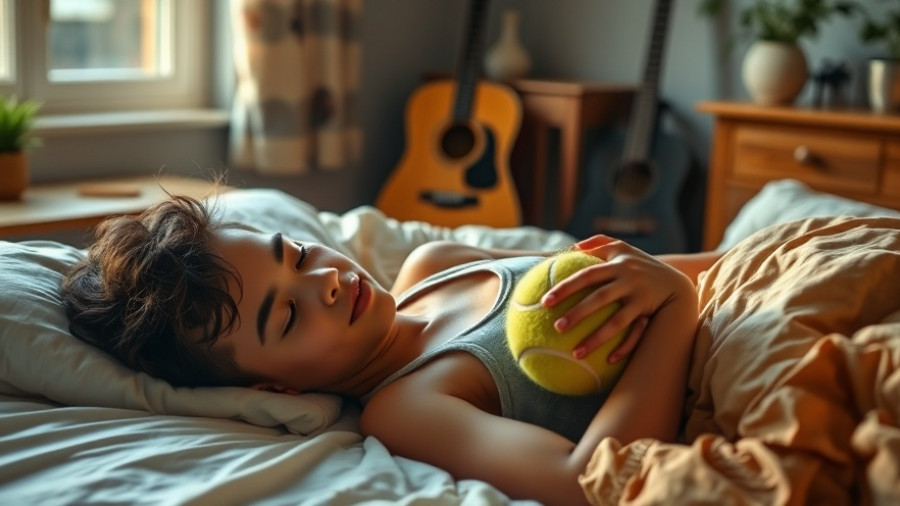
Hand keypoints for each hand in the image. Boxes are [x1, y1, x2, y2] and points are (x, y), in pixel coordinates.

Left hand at [541, 235, 694, 362]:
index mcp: (616, 264)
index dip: (566, 287)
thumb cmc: (640, 264)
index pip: (586, 275)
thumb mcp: (622, 247)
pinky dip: (624, 347)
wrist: (677, 281)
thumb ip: (597, 243)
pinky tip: (608, 361)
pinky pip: (635, 334)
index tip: (546, 302)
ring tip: (575, 354)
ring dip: (596, 338)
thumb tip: (571, 248)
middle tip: (556, 328)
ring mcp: (640, 298)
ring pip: (616, 321)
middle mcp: (628, 280)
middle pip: (599, 298)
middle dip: (577, 313)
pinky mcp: (650, 313)